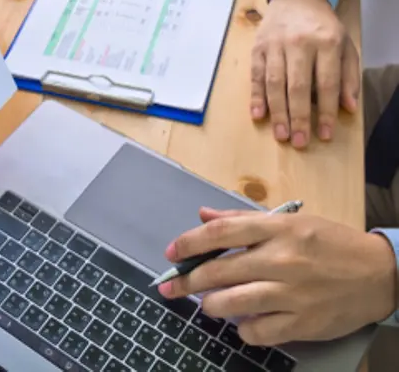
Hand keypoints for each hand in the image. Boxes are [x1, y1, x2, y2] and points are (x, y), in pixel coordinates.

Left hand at [158, 207, 396, 345]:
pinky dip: (243, 329)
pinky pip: (257, 332)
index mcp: (278, 229)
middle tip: (169, 287)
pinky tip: (242, 323)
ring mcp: (293, 293)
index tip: (171, 253)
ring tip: (207, 304)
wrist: (380, 274)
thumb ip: (243, 219)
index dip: (188, 243)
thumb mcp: (291, 221)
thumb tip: (202, 216)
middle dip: (186, 281)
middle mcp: (282, 259)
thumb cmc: (330, 243)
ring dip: (210, 306)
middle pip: (219, 271)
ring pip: (233, 303)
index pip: (221, 233)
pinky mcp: (303, 323)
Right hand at [251, 0, 360, 148]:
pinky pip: (255, 76)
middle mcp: (299, 43)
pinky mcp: (257, 48)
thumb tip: (347, 107)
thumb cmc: (322, 27)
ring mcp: (275, 45)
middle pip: (297, 86)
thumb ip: (348, 76)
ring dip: (277, 112)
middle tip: (299, 141)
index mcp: (326, 42)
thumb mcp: (345, 45)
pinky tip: (258, 115)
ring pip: (274, 83)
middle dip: (298, 117)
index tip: (324, 134)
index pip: (327, 83)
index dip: (325, 111)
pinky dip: (256, 97)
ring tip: (280, 135)